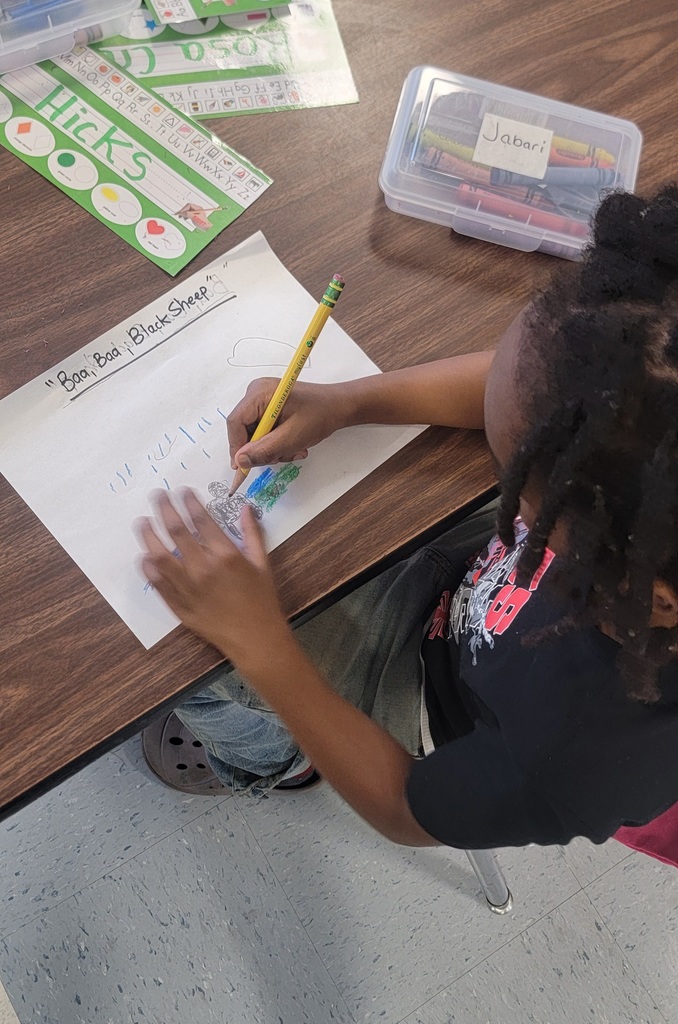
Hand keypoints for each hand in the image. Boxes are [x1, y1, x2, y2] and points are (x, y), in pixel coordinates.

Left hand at [137, 489, 293, 671]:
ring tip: (142, 522)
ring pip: (159, 555)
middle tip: (157, 495)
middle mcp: (202, 568)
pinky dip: (148, 568)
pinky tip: (145, 557)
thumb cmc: (262, 600)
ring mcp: (187, 588)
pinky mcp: (178, 605)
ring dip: (148, 536)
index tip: (182, 491)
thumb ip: (252, 534)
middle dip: (164, 508)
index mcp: (226, 555)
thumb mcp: (262, 563)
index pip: (201, 519)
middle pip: (176, 531)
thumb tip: (246, 508)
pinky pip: (157, 583)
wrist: (255, 639)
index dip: (189, 501)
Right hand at [227, 377, 351, 471]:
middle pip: (244, 429)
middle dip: (261, 448)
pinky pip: (264, 430)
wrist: (339, 406)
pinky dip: (276, 442)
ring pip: (255, 433)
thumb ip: (265, 450)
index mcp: (259, 393)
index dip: (236, 446)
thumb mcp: (292, 437)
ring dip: (272, 448)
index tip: (242, 467)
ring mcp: (263, 400)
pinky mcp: (269, 407)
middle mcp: (257, 393)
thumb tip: (240, 460)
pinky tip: (293, 443)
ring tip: (294, 449)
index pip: (235, 422)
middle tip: (281, 456)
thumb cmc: (320, 416)